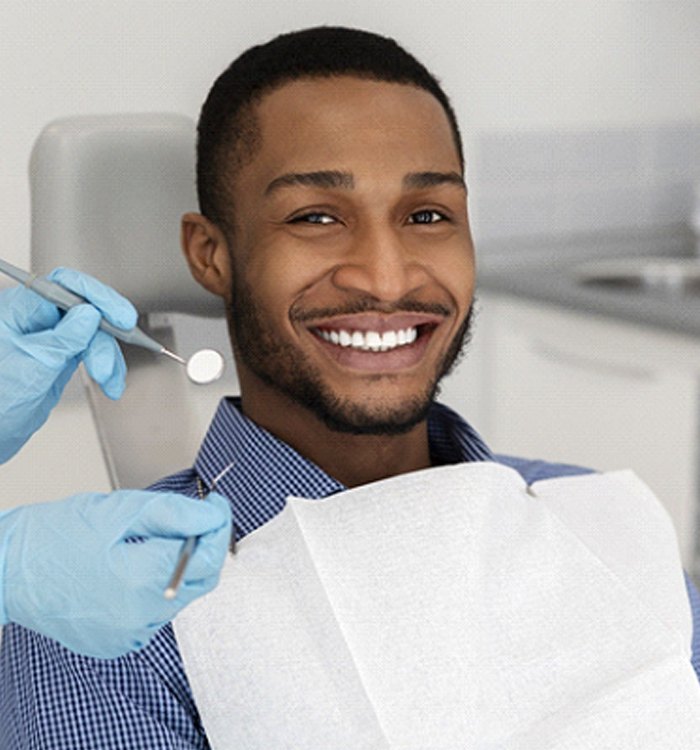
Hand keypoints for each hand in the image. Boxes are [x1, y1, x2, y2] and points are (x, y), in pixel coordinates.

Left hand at [0, 267, 136, 462]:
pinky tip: (110, 383)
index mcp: (17, 311)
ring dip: (108, 357)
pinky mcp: (60, 356)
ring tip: (109, 382)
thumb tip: (91, 314)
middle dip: (103, 339)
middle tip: (108, 365)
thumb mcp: (31, 369)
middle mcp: (34, 320)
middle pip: (85, 312)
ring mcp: (49, 338)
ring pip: (94, 334)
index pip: (64, 287)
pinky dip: (107, 367)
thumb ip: (62, 340)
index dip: (97, 298)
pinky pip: (92, 352)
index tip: (121, 318)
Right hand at [0, 489, 231, 658]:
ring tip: (150, 542)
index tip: (217, 506)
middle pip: (201, 581)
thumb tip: (214, 516)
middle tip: (193, 519)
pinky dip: (156, 591)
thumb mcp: (121, 510)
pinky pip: (155, 615)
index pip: (209, 557)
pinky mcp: (117, 644)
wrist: (5, 570)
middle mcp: (140, 618)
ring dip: (179, 568)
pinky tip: (132, 570)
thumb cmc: (54, 534)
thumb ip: (176, 514)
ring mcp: (128, 636)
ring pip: (179, 598)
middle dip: (204, 548)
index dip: (220, 526)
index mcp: (142, 581)